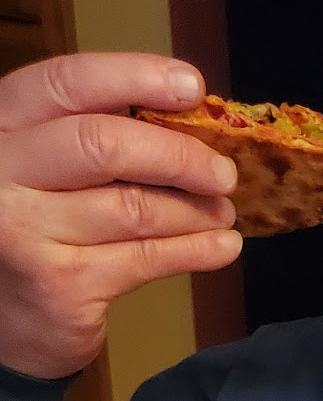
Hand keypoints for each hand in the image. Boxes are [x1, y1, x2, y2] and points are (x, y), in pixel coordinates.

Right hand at [0, 53, 241, 380]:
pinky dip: (196, 251)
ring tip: (223, 214)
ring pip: (134, 207)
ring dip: (195, 211)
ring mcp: (26, 230)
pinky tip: (223, 247)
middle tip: (222, 174)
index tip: (192, 87)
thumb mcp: (45, 170)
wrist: (3, 324)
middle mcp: (2, 172)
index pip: (65, 83)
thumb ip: (92, 138)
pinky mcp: (61, 284)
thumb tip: (187, 122)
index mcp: (1, 127)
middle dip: (179, 155)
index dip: (134, 76)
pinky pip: (147, 258)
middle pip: (103, 144)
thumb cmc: (34, 231)